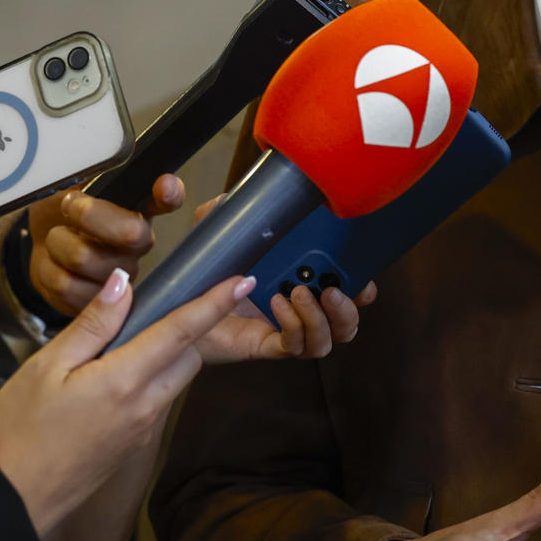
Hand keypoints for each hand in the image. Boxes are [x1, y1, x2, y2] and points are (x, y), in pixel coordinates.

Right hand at [0, 267, 243, 533]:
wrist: (13, 502)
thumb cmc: (19, 430)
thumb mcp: (45, 366)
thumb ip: (93, 324)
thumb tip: (124, 283)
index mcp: (125, 381)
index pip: (182, 332)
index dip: (215, 303)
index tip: (243, 281)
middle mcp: (146, 407)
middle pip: (188, 357)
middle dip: (188, 328)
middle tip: (164, 305)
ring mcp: (144, 431)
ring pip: (175, 380)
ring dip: (170, 355)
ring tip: (132, 338)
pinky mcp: (135, 446)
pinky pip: (158, 402)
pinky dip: (153, 379)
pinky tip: (117, 375)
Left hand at [27, 176, 185, 315]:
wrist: (40, 244)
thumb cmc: (61, 211)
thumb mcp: (72, 181)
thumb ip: (93, 170)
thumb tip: (111, 159)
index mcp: (139, 210)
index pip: (168, 200)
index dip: (170, 195)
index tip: (165, 186)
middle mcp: (139, 246)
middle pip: (128, 233)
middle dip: (87, 215)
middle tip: (69, 206)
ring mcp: (123, 279)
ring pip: (87, 259)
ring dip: (58, 243)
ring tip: (58, 238)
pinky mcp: (99, 306)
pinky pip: (69, 288)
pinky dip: (49, 271)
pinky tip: (55, 264)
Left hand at [180, 194, 377, 362]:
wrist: (178, 305)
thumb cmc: (205, 272)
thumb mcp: (219, 235)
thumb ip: (228, 211)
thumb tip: (238, 194)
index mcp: (299, 280)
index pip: (345, 289)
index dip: (361, 286)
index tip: (363, 277)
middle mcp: (299, 308)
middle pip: (345, 321)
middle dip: (348, 308)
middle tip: (333, 288)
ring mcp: (286, 330)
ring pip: (327, 340)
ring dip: (321, 319)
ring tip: (300, 293)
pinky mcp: (269, 346)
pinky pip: (296, 346)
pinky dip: (294, 326)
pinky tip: (278, 305)